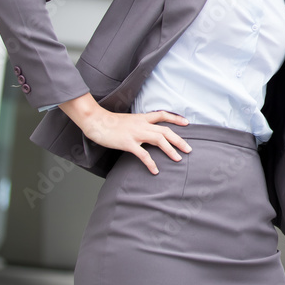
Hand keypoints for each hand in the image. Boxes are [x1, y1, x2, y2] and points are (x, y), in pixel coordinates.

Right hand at [59, 93, 191, 174]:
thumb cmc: (109, 122)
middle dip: (179, 140)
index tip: (187, 123)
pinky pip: (143, 154)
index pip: (162, 115)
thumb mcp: (128, 120)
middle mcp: (142, 124)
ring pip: (159, 140)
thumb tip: (147, 132)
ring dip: (170, 150)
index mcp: (142, 118)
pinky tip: (155, 170)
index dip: (176, 118)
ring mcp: (136, 134)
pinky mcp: (128, 143)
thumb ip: (139, 125)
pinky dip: (151, 163)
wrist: (95, 121)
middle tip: (189, 149)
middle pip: (166, 131)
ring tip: (178, 159)